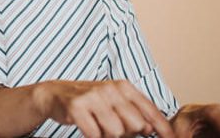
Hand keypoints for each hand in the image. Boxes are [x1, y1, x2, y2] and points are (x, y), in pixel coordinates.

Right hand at [31, 80, 174, 137]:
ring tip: (97, 125)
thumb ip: (135, 113)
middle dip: (127, 133)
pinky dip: (92, 136)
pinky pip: (94, 134)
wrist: (55, 94)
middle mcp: (111, 89)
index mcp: (124, 87)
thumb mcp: (114, 102)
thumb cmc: (89, 101)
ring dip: (107, 135)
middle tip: (112, 127)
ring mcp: (93, 96)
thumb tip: (152, 129)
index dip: (164, 129)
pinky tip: (86, 126)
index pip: (151, 111)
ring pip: (116, 132)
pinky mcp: (77, 106)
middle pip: (136, 125)